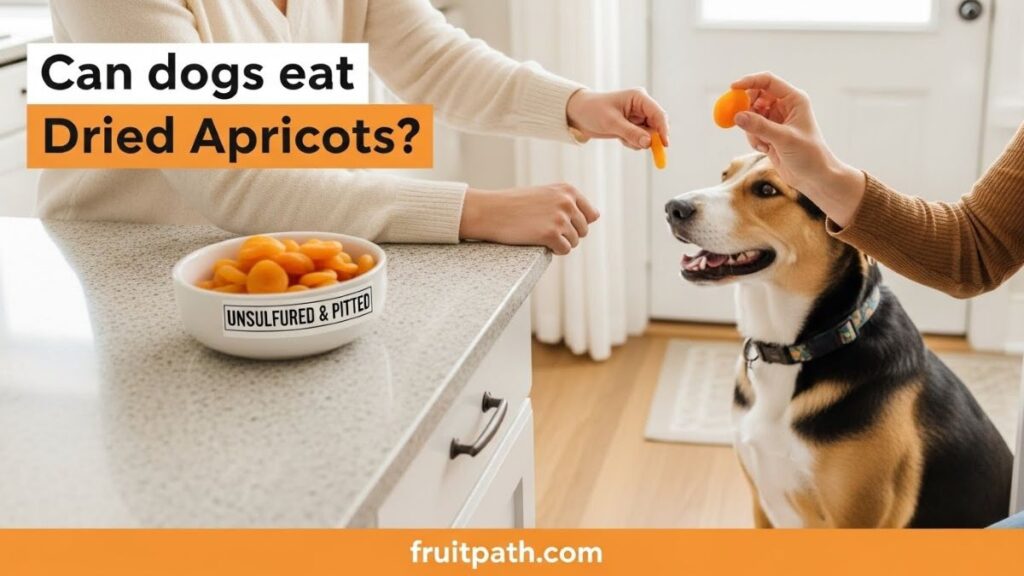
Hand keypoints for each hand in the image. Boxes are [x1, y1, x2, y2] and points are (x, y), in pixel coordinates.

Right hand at [459, 184, 599, 254]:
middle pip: (583, 230)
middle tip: (545, 230)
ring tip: (539, 234)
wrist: (491, 211)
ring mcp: (560, 218)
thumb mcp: (545, 194)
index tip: (558, 223)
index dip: (576, 223)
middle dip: (568, 234)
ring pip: (575, 241)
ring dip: (560, 242)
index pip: (591, 215)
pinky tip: (539, 242)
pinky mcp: (551, 235)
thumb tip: (596, 216)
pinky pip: (564, 250)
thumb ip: (568, 201)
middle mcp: (567, 202)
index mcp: (568, 190)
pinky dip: (554, 250)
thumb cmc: (515, 204)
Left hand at [566, 88, 669, 149]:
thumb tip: (648, 143)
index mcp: (639, 97)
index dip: (663, 129)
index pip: (658, 114)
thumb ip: (631, 132)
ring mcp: (638, 117)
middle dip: (649, 138)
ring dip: (638, 141)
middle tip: (637, 145)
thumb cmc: (593, 111)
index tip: (664, 145)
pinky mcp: (634, 126)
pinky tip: (620, 138)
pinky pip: (641, 139)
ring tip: (620, 137)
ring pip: (649, 135)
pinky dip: (633, 143)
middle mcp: (642, 106)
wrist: (579, 113)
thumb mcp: (611, 122)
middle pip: (657, 126)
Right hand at [731, 72, 865, 226]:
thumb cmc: (808, 154)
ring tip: (764, 143)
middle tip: (738, 119)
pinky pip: (751, 129)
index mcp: (794, 99)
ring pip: (750, 115)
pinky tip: (766, 149)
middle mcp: (784, 106)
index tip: (732, 88)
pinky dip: (753, 139)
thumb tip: (737, 116)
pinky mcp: (769, 133)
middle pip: (755, 96)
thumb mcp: (784, 139)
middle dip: (746, 108)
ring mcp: (775, 119)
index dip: (749, 82)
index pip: (767, 82)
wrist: (814, 176)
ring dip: (751, 129)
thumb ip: (760, 126)